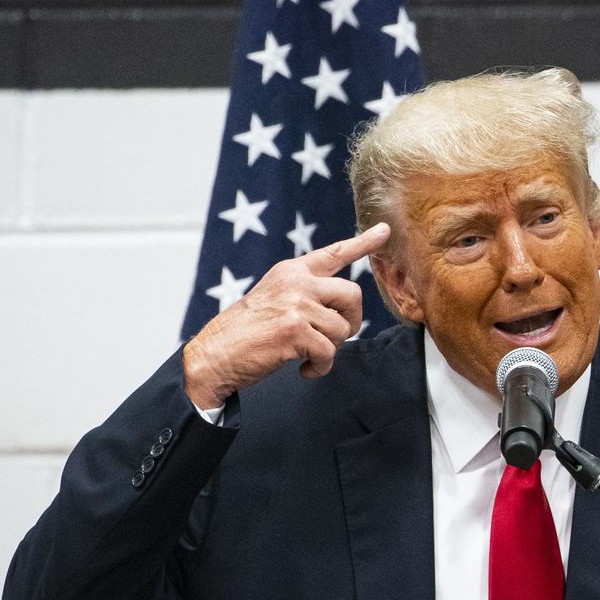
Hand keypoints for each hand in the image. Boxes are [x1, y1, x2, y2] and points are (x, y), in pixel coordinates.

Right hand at [183, 223, 391, 408]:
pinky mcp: (295, 330)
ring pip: (342, 328)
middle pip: (353, 294)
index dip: (363, 242)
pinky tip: (303, 369)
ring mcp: (296, 304)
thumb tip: (340, 309)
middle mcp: (296, 282)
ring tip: (307, 355)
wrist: (214, 355)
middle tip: (334, 337)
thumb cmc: (245, 333)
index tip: (385, 230)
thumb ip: (305, 295)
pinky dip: (320, 368)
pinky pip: (329, 352)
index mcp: (291, 271)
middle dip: (351, 320)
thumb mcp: (274, 299)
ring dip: (330, 349)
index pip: (333, 253)